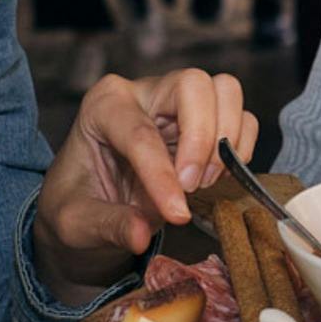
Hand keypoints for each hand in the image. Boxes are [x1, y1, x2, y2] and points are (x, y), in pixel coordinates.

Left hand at [34, 70, 258, 302]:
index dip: (161, 175)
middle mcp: (145, 93)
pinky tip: (217, 177)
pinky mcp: (207, 121)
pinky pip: (243, 118)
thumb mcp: (77, 223)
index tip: (175, 213)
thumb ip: (108, 225)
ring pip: (226, 92)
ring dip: (226, 140)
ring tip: (203, 181)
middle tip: (192, 186)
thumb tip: (140, 235)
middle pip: (194, 85)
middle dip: (201, 138)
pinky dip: (241, 148)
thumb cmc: (77, 206)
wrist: (91, 207)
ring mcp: (180, 103)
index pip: (141, 132)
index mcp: (104, 106)